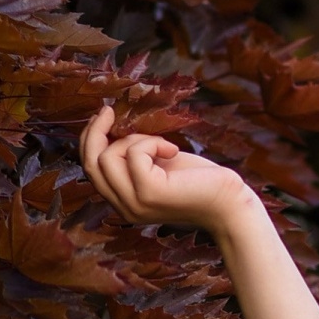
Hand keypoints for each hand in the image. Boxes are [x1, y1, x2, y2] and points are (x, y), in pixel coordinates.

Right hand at [80, 102, 252, 237]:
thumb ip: (132, 155)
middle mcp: (124, 208)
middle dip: (95, 132)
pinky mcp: (149, 193)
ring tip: (160, 144)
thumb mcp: (157, 164)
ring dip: (132, 139)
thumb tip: (107, 126)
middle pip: (90, 164)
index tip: (102, 116)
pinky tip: (173, 150)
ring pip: (106, 158)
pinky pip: (134, 154)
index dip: (89, 140)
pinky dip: (151, 142)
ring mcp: (134, 204)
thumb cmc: (198, 181)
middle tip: (109, 110)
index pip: (89, 170)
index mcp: (123, 202)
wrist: (229, 202)